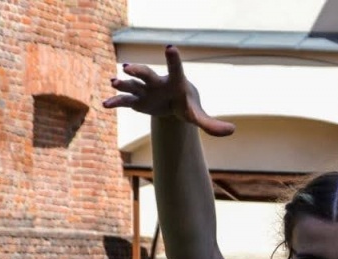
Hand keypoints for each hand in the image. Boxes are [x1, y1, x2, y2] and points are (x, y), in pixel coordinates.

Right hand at [103, 45, 234, 135]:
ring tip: (114, 82)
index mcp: (175, 82)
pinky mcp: (136, 101)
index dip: (173, 59)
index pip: (175, 69)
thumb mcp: (198, 116)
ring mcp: (144, 90)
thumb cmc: (186, 106)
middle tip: (128, 67)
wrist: (172, 105)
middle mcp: (157, 82)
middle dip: (137, 70)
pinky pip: (124, 101)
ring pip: (131, 84)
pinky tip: (105, 105)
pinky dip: (115, 102)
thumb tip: (232, 131)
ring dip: (122, 83)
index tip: (170, 48)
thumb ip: (212, 124)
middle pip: (146, 73)